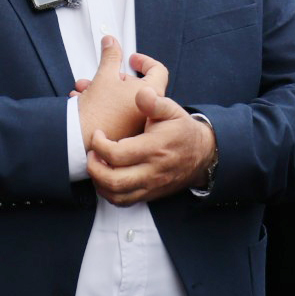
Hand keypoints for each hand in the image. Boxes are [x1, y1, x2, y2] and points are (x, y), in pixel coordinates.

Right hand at [75, 36, 168, 145]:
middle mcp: (148, 112)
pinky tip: (86, 101)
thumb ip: (111, 55)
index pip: (158, 70)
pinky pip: (118, 113)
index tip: (132, 59)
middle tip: (104, 74)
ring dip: (105, 90)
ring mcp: (137, 124)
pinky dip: (104, 104)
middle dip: (116, 77)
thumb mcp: (105, 75)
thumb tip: (112, 42)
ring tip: (87, 88)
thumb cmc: (97, 110)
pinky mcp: (124, 133)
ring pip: (124, 99)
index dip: (144, 61)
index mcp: (150, 94)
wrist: (82, 137)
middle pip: (137, 85)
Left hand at [86, 86, 215, 205]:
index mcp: (154, 148)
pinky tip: (105, 177)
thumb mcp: (172, 110)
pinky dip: (108, 193)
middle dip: (94, 167)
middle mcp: (152, 171)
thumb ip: (154, 102)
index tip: (98, 134)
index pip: (117, 154)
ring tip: (97, 165)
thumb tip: (142, 93)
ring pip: (116, 196)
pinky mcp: (150, 195)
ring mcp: (151, 186)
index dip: (99, 145)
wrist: (203, 153)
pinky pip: (124, 202)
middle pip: (113, 180)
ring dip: (99, 182)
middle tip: (91, 153)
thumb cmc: (181, 129)